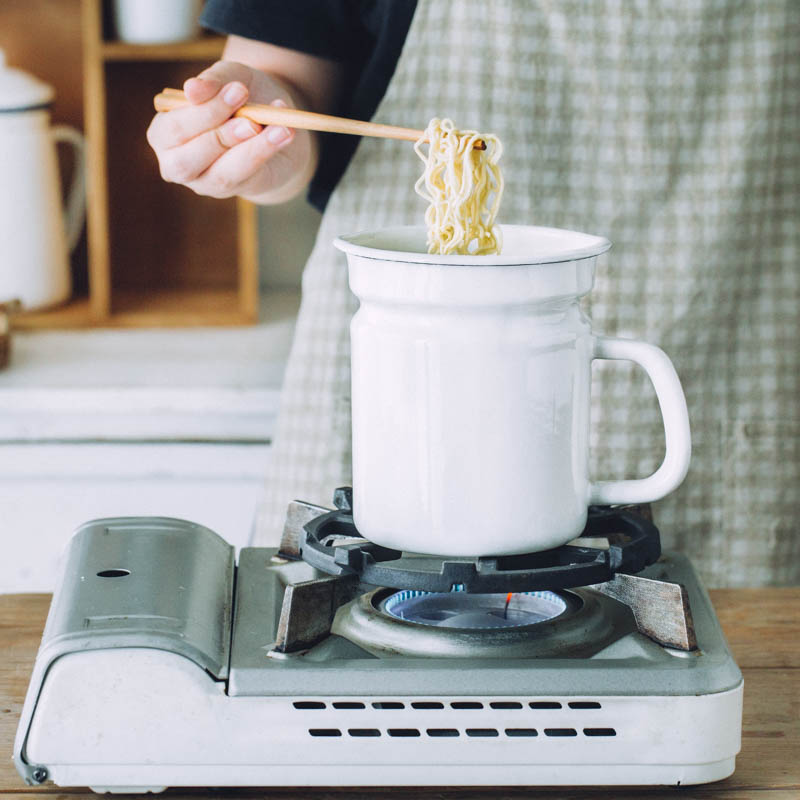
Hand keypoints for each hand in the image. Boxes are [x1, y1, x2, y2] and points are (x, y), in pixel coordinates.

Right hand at [146, 60, 315, 202]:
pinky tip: (284, 134)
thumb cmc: (242, 98)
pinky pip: (246, 177)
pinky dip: (266, 154)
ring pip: (221, 175)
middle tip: (252, 120)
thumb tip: (192, 89)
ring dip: (250, 150)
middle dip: (222, 137)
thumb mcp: (232, 77)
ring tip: (278, 128)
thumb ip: (214, 80)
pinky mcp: (232, 191)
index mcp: (164, 132)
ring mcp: (203, 182)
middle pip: (188, 159)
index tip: (239, 90)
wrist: (272, 122)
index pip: (173, 128)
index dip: (205, 112)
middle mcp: (176, 163)